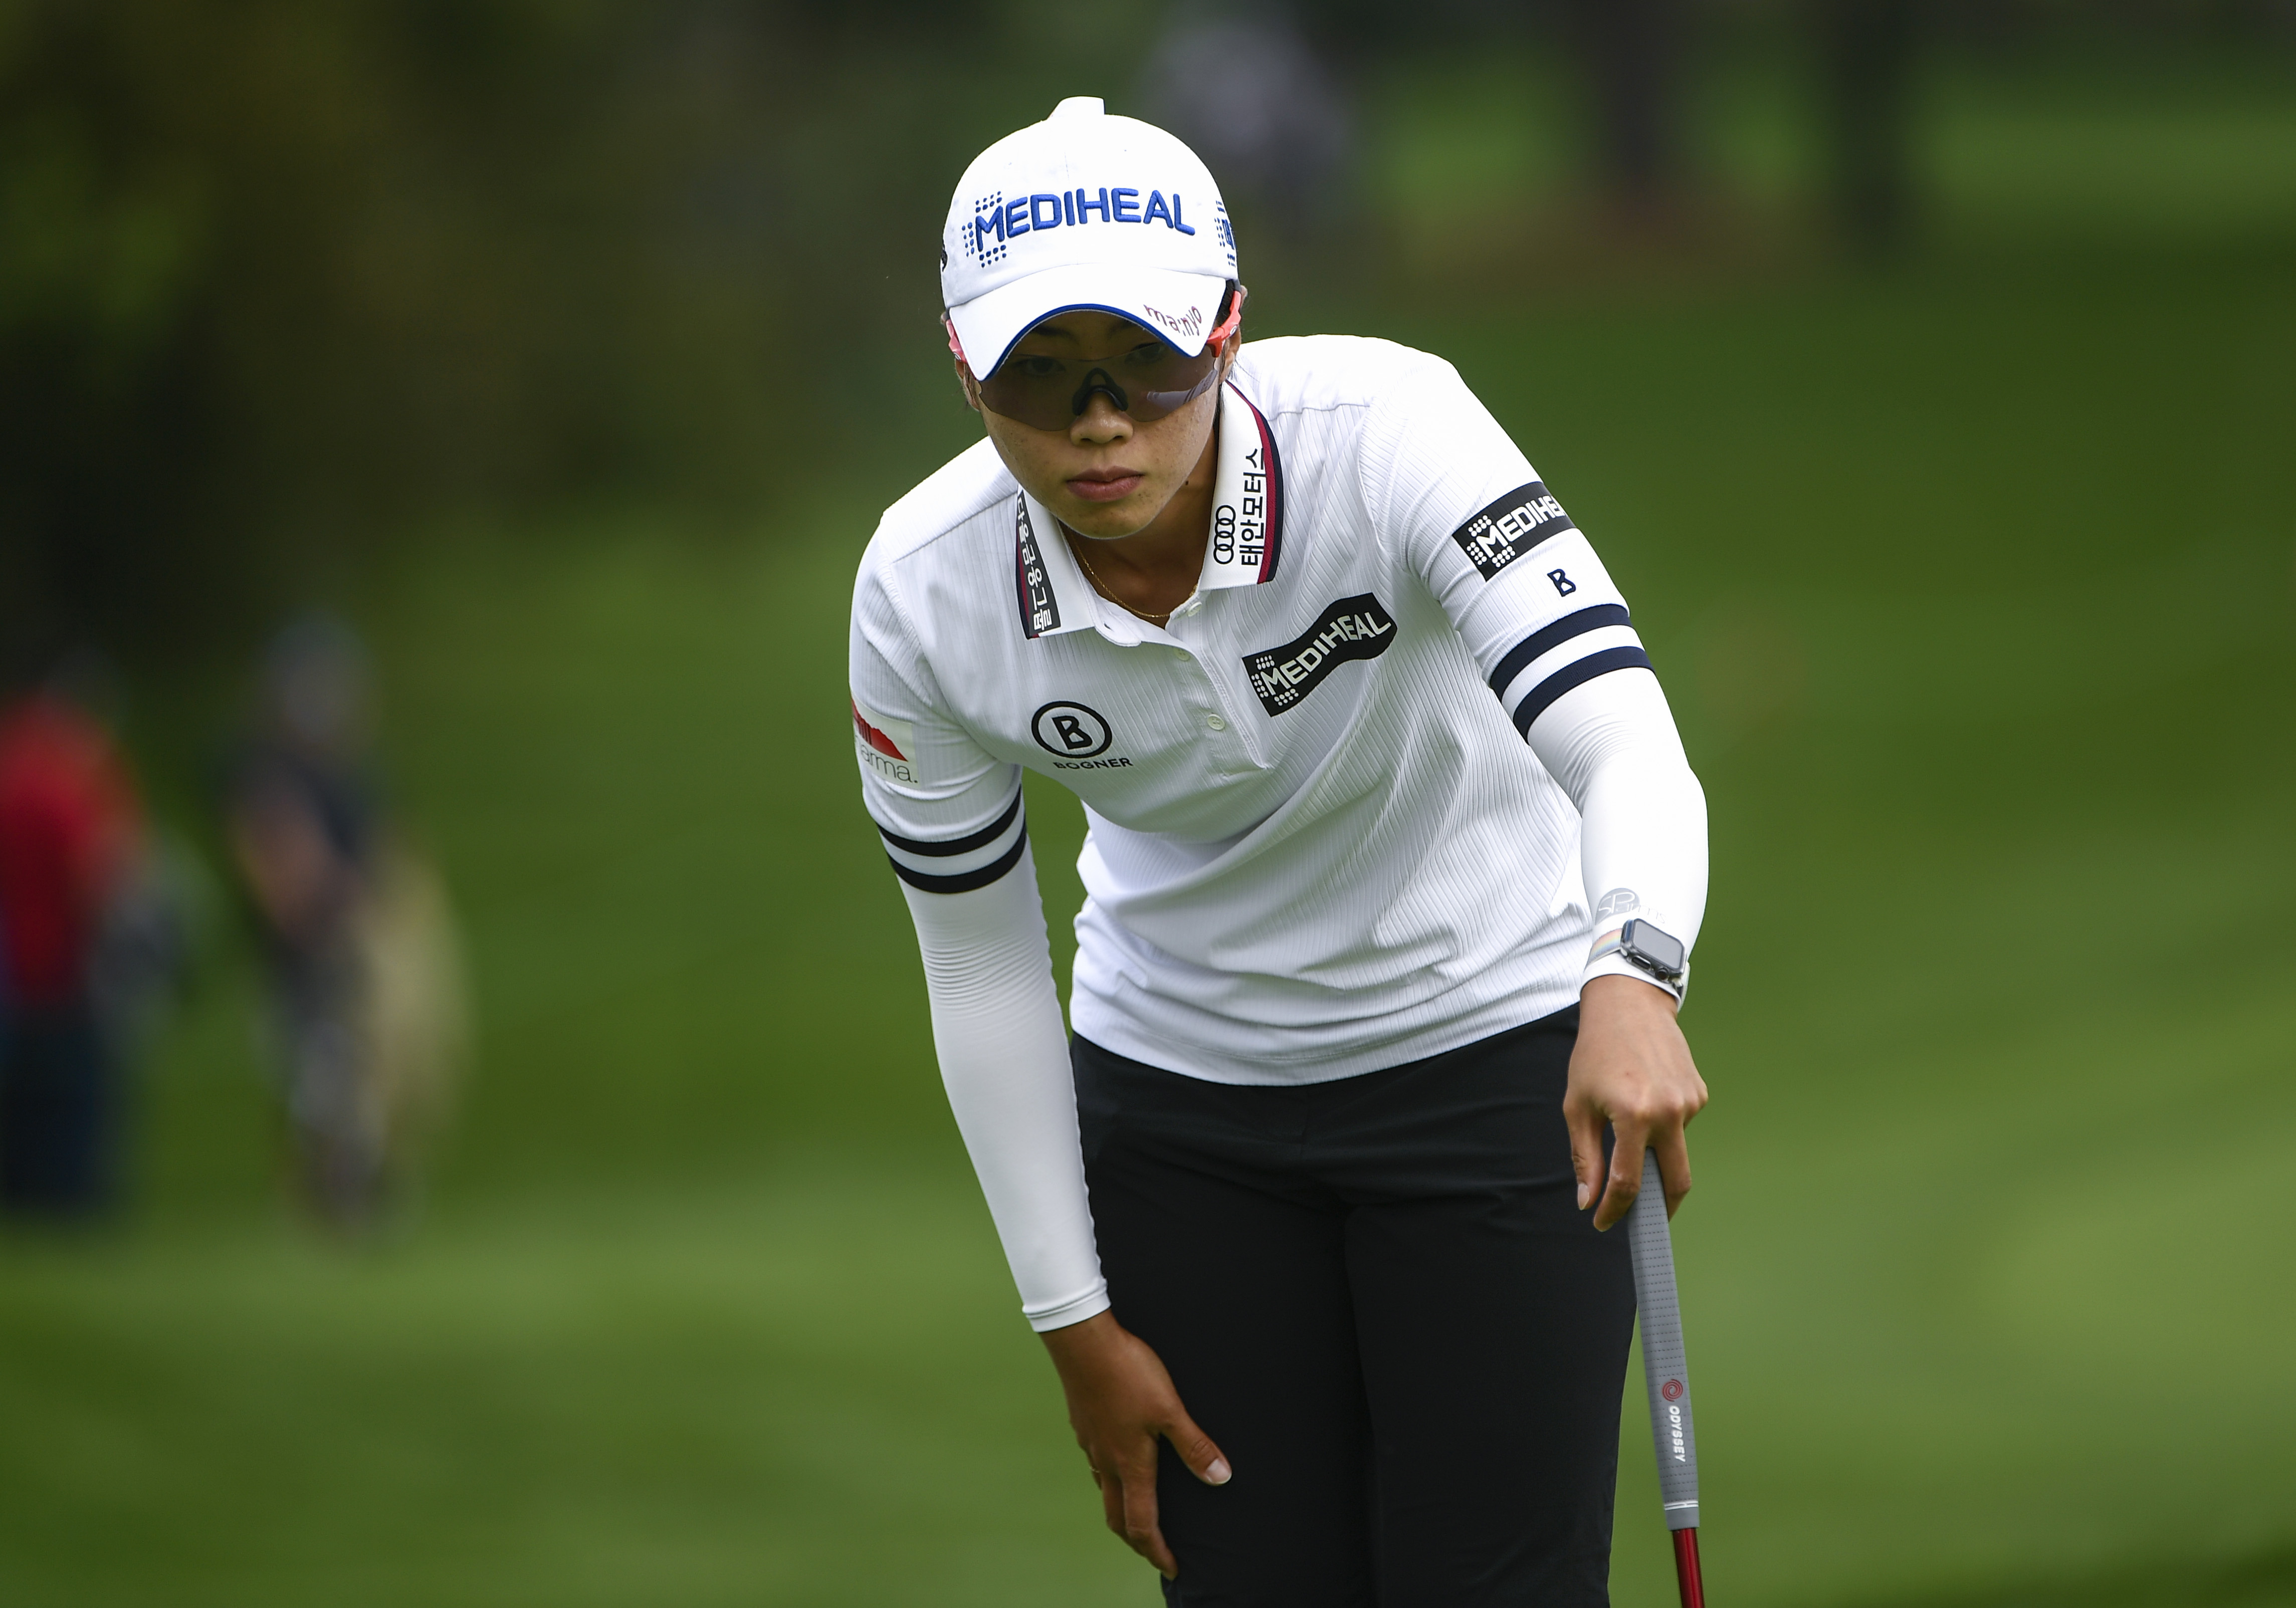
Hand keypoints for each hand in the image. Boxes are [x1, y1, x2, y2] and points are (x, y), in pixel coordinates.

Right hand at [1038, 1310, 1230, 1578]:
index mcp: (1130, 1464)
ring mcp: (1091, 1443)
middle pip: (1116, 1518)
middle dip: (1137, 1540)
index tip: (1172, 1567)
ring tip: (1140, 1509)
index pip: (1141, 1525)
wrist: (1082, 1341)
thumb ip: (1194, 1445)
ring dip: (1122, 1509)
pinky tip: (1120, 1459)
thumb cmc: (1128, 1373)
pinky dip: (1111, 1478)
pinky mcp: (1083, 1425)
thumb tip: (1220, 1478)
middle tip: (1155, 1550)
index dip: (1157, 1551)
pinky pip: (1097, 1464)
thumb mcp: (1170, 1409)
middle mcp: (1106, 1461)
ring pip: (1105, 1490)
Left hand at [1565, 973, 1708, 1230]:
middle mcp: (1669, 1112)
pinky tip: (1644, 1102)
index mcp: (1635, 1115)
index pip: (1629, 1183)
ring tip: (1627, 1124)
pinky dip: (1662, 1128)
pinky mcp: (1699, 1094)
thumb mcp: (1578, 1105)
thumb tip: (1588, 1200)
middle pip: (1675, 1183)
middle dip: (1659, 1209)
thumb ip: (1585, 1157)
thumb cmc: (1595, 1054)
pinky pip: (1680, 1127)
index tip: (1602, 1221)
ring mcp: (1690, 1103)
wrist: (1629, 1005)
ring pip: (1675, 1151)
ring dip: (1653, 1154)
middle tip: (1639, 1219)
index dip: (1614, 1210)